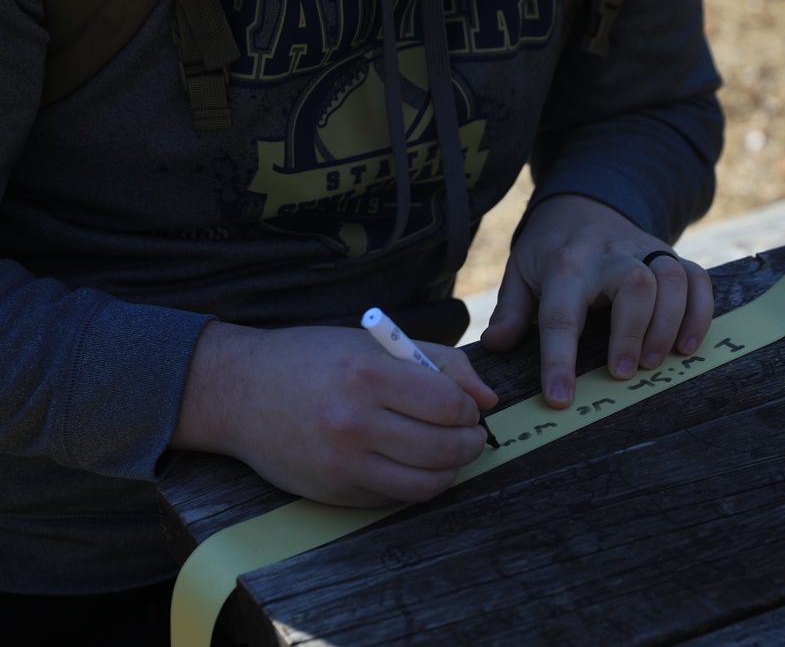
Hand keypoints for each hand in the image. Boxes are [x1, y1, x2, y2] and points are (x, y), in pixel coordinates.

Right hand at [171, 322, 497, 506]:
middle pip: (446, 449)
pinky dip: (416, 484)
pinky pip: (396, 498)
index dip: (470, 408)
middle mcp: (354, 422)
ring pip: (427, 484)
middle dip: (471, 442)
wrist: (238, 390)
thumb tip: (488, 399)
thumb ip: (441, 362)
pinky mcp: (333, 492)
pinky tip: (412, 464)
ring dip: (452, 470)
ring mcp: (342, 463)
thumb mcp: (375, 343)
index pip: (451, 405)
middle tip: (469, 433)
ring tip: (448, 451)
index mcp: (368, 374)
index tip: (466, 405)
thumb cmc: (312, 359)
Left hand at [480, 194, 712, 408]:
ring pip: (671, 278)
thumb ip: (511, 309)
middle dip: (632, 332)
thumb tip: (495, 344)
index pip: (560, 314)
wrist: (583, 204)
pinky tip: (687, 347)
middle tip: (623, 374)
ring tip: (655, 363)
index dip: (559, 360)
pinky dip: (700, 312)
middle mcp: (609, 254)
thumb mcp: (520, 272)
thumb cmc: (550, 251)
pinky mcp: (671, 256)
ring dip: (669, 323)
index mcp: (565, 264)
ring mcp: (646, 252)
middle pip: (634, 284)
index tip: (560, 400)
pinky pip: (698, 278)